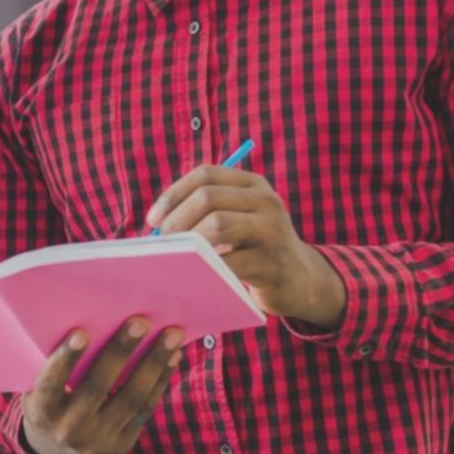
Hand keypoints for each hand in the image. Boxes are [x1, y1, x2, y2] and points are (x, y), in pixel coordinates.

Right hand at [21, 320, 183, 453]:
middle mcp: (69, 429)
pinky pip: (145, 409)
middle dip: (120, 352)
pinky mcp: (122, 443)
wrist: (59, 451)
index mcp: (42, 412)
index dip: (65, 359)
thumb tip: (92, 322)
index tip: (81, 333)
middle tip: (139, 322)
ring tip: (171, 335)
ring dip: (154, 363)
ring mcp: (98, 439)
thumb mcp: (40, 390)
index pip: (51, 384)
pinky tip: (173, 357)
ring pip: (130, 398)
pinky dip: (161, 380)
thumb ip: (58, 367)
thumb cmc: (50, 401)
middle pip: (97, 387)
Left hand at [146, 166, 346, 327]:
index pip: (205, 175)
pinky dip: (205, 268)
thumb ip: (204, 212)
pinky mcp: (273, 263)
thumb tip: (156, 224)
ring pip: (218, 224)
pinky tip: (194, 276)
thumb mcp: (236, 219)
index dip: (173, 194)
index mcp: (253, 184)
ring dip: (188, 242)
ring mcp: (273, 231)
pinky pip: (229, 262)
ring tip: (176, 258)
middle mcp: (267, 201)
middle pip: (208, 197)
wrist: (299, 279)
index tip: (154, 220)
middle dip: (177, 219)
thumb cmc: (252, 247)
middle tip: (162, 243)